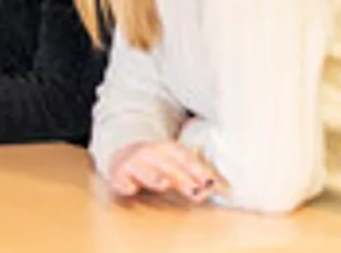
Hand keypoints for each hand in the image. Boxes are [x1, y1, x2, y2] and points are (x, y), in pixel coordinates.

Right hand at [107, 140, 222, 201]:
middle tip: (196, 192)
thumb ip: (196, 175)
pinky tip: (131, 189)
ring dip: (154, 176)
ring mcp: (133, 163)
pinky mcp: (119, 175)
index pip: (185, 158)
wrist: (124, 155)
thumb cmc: (157, 163)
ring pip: (144, 170)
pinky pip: (122, 179)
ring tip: (164, 184)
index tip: (211, 183)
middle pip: (168, 166)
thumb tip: (221, 189)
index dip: (198, 170)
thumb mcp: (176, 163)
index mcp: (167, 148)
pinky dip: (126, 184)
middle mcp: (150, 153)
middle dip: (182, 178)